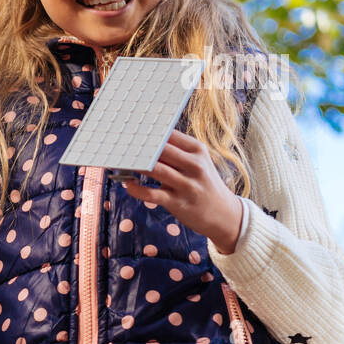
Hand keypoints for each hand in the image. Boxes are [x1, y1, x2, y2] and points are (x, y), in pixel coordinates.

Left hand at [120, 130, 243, 252]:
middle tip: (120, 144)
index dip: (148, 132)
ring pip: (155, 169)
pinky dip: (136, 189)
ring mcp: (187, 184)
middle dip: (139, 147)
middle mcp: (194, 165)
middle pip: (160, 149)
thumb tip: (144, 142)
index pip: (169, 134)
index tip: (131, 130)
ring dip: (134, 165)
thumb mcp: (197, 163)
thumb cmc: (203, 183)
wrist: (224, 214)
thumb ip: (176, 152)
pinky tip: (128, 184)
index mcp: (198, 150)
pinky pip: (152, 193)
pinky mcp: (178, 202)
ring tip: (120, 162)